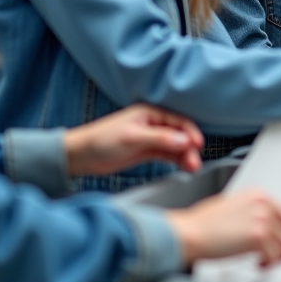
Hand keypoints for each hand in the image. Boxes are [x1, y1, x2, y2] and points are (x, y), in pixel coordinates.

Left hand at [63, 104, 203, 177]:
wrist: (82, 156)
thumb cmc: (102, 140)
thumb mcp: (134, 138)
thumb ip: (161, 138)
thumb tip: (185, 140)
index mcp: (150, 113)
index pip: (179, 121)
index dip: (190, 132)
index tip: (198, 145)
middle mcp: (153, 124)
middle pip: (179, 134)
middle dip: (189, 148)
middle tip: (194, 163)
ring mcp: (150, 138)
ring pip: (174, 146)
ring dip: (184, 156)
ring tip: (191, 168)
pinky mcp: (146, 151)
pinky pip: (166, 155)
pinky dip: (176, 160)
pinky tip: (183, 168)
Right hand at [165, 189, 280, 264]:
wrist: (189, 232)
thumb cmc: (202, 223)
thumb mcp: (233, 206)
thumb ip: (253, 212)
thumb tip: (267, 227)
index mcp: (258, 195)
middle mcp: (263, 204)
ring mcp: (262, 219)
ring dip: (279, 257)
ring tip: (267, 262)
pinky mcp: (258, 237)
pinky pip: (275, 255)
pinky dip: (270, 263)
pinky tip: (259, 263)